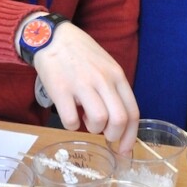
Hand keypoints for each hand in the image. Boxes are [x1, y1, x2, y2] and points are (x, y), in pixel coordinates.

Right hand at [32, 22, 138, 152]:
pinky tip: (69, 114)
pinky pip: (71, 121)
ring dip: (93, 129)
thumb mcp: (106, 67)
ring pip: (99, 121)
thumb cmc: (81, 55)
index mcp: (117, 76)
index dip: (131, 136)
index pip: (133, 112)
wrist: (53, 37)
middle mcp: (103, 80)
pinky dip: (71, 125)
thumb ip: (114, 91)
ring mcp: (82, 84)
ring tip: (85, 118)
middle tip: (104, 135)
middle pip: (119, 120)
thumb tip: (118, 123)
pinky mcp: (60, 90)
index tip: (124, 149)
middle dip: (113, 136)